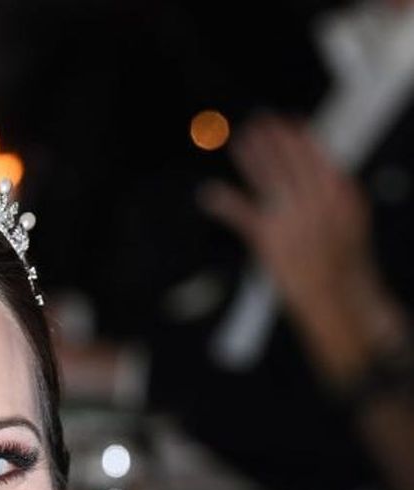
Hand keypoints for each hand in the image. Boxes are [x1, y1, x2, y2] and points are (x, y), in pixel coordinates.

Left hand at [200, 115, 406, 380]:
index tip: (285, 122)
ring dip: (251, 157)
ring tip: (241, 140)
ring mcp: (289, 218)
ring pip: (266, 178)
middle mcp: (312, 200)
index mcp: (337, 191)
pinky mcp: (267, 239)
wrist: (338, 295)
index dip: (296, 136)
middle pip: (287, 161)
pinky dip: (222, 202)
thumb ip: (336, 188)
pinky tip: (209, 193)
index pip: (313, 154)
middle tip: (258, 122)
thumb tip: (322, 165)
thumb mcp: (352, 215)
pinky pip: (241, 214)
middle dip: (272, 139)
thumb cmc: (345, 260)